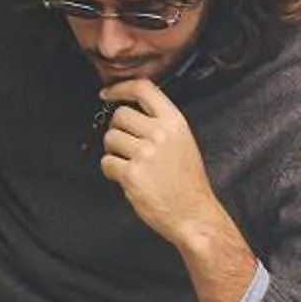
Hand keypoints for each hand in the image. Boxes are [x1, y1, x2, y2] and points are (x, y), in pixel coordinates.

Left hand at [98, 79, 217, 248]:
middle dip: (117, 129)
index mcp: (174, 121)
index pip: (143, 88)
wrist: (193, 213)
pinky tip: (126, 178)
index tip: (106, 94)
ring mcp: (145, 153)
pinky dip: (111, 170)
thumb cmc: (187, 182)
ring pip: (110, 138)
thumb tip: (131, 112)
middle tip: (125, 146)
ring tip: (129, 164)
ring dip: (113, 150)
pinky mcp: (132, 174)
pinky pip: (107, 162)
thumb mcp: (182, 141)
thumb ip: (160, 123)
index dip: (120, 88)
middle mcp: (159, 133)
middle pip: (120, 115)